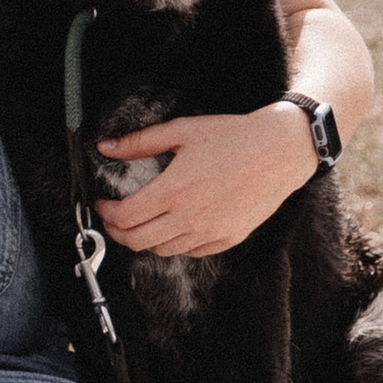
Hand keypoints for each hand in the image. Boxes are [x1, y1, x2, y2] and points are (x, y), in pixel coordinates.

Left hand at [96, 105, 315, 257]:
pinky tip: (173, 225)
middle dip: (117, 232)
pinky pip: (192, 251)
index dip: (106, 213)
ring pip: (163, 251)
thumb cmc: (234, 137)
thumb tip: (106, 148)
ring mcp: (211, 232)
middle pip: (138, 242)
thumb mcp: (182, 131)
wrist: (280, 150)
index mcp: (175, 191)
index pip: (125, 217)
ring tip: (142, 221)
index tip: (102, 203)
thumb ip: (140, 142)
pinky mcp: (228, 238)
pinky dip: (175, 243)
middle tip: (114, 218)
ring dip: (145, 239)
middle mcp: (190, 218)